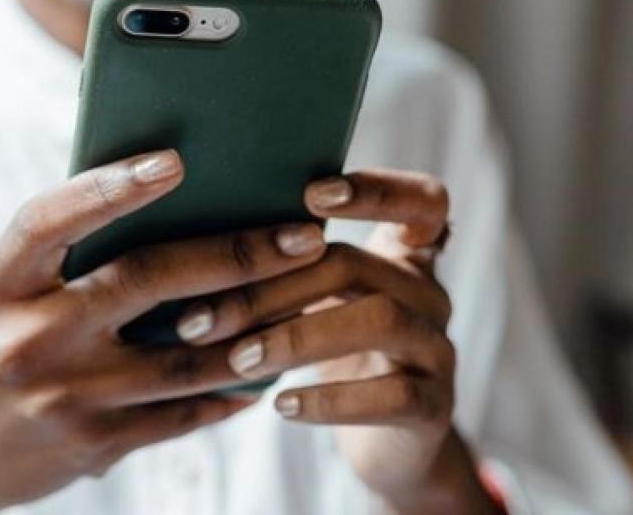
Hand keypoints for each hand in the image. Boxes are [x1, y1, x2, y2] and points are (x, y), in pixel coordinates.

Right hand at [0, 150, 327, 514]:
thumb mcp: (2, 301)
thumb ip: (63, 262)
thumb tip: (164, 210)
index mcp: (0, 287)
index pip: (49, 222)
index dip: (108, 187)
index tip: (175, 161)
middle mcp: (29, 338)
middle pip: (146, 281)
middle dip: (236, 255)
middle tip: (303, 236)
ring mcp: (63, 396)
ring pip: (184, 357)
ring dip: (255, 328)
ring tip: (306, 298)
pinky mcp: (93, 445)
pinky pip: (180, 415)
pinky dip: (228, 393)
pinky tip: (263, 374)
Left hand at [173, 170, 497, 513]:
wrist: (385, 443)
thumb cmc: (333, 354)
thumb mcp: (318, 301)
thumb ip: (286, 264)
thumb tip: (193, 240)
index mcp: (403, 256)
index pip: (421, 200)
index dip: (377, 190)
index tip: (312, 194)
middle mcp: (428, 294)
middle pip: (356, 265)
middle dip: (271, 287)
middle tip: (202, 318)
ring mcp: (438, 350)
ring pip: (380, 321)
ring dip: (296, 337)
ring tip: (239, 360)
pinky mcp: (435, 407)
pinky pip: (392, 396)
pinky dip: (331, 399)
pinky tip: (282, 404)